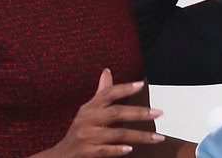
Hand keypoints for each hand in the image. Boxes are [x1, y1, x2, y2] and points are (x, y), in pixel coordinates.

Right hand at [45, 69, 164, 157]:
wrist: (62, 154)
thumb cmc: (80, 129)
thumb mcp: (88, 110)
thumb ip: (101, 92)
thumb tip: (107, 71)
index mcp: (90, 107)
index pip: (108, 93)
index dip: (124, 88)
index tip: (141, 84)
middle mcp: (87, 119)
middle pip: (116, 113)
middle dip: (139, 113)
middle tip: (159, 112)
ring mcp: (87, 136)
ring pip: (116, 134)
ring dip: (139, 136)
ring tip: (157, 137)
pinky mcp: (86, 152)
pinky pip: (104, 150)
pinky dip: (117, 149)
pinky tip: (130, 149)